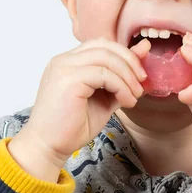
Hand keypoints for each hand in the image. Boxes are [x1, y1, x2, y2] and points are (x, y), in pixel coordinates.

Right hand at [10, 37, 150, 175]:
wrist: (48, 147)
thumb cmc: (72, 127)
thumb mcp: (104, 99)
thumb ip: (120, 78)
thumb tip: (143, 52)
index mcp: (69, 62)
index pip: (101, 45)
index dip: (125, 55)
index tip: (140, 74)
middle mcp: (64, 60)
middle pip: (105, 46)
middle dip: (130, 61)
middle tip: (142, 82)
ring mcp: (64, 67)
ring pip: (107, 57)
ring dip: (128, 76)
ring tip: (134, 96)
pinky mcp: (68, 79)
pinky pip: (104, 74)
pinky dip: (121, 86)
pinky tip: (126, 102)